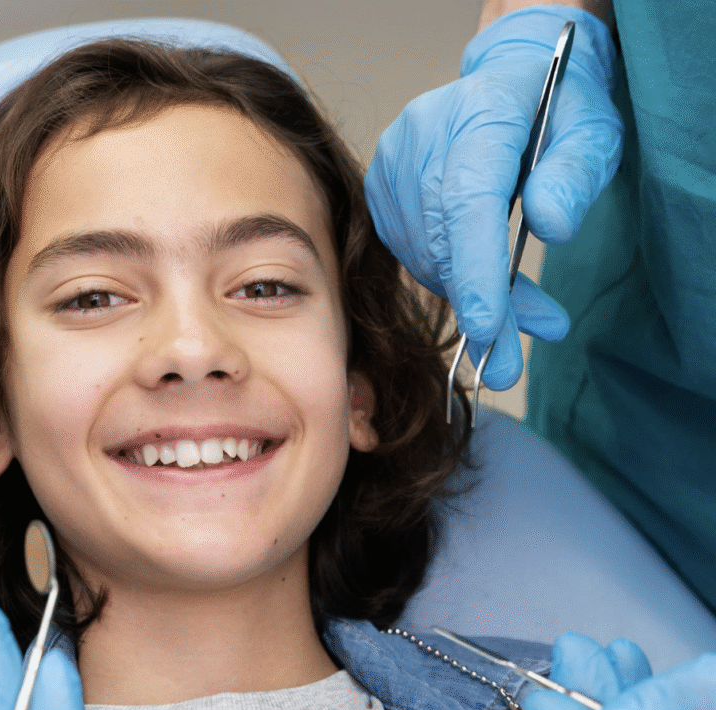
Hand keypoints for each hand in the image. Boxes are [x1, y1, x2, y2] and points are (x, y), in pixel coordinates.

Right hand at [366, 7, 621, 387]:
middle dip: (476, 306)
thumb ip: (575, 175)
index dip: (476, 268)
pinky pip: (410, 251)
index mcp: (479, 112)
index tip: (487, 328)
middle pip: (442, 237)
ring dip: (465, 298)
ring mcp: (393, 162)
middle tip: (507, 366)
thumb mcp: (592, 132)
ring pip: (423, 254)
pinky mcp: (381, 187)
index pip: (468, 199)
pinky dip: (447, 280)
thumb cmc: (558, 108)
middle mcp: (422, 136)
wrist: (508, 80)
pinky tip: (483, 289)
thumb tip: (552, 227)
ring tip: (516, 321)